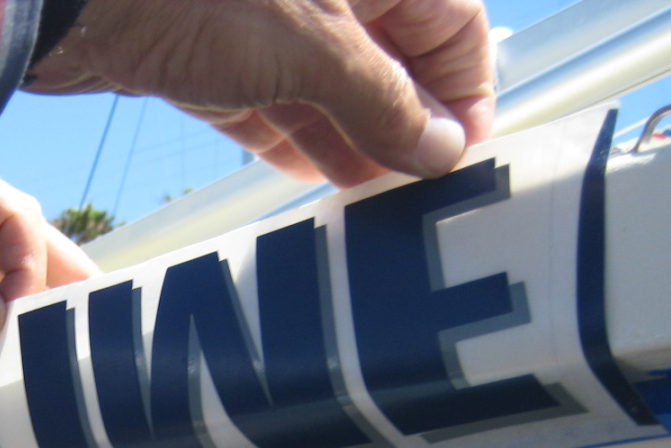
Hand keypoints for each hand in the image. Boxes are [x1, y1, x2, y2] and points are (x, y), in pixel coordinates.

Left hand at [28, 0, 494, 186]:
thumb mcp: (311, 50)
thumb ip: (382, 100)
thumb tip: (440, 150)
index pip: (452, 23)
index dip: (464, 89)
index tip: (459, 159)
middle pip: (389, 57)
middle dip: (404, 124)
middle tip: (413, 195)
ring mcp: (260, 22)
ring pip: (326, 85)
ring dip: (350, 141)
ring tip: (370, 203)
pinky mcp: (206, 55)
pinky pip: (266, 100)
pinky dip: (290, 138)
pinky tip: (310, 180)